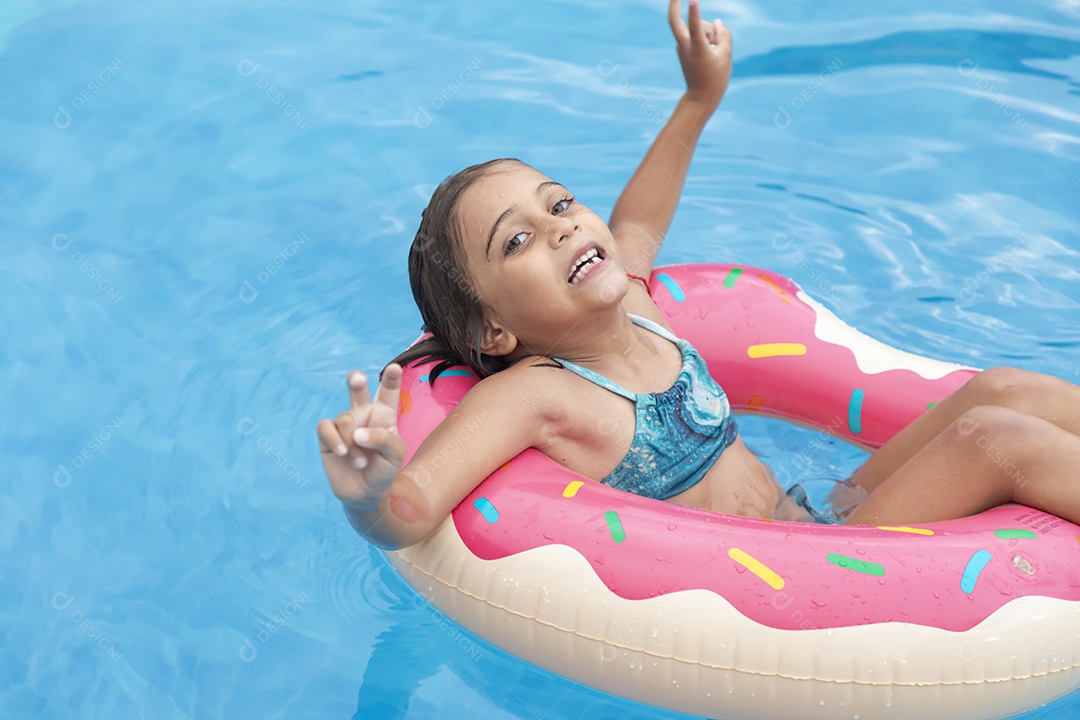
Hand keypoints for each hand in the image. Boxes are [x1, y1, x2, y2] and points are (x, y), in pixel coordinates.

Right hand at [317, 364, 406, 508]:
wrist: (366, 493)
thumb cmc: (384, 469)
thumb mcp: (395, 455)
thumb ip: (382, 439)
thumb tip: (357, 433)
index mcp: (384, 415)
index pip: (388, 393)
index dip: (390, 380)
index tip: (395, 368)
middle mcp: (363, 415)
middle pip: (358, 391)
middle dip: (356, 382)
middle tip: (357, 378)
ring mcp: (344, 424)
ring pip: (344, 420)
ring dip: (353, 444)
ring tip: (361, 463)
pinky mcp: (327, 436)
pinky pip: (325, 428)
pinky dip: (334, 440)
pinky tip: (343, 453)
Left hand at [668, 0, 731, 111]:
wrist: (701, 98)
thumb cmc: (716, 77)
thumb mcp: (726, 55)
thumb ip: (723, 34)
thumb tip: (715, 22)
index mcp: (697, 49)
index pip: (694, 27)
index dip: (694, 11)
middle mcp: (685, 46)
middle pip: (675, 21)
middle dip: (674, 4)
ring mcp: (681, 47)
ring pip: (696, 26)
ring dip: (708, 31)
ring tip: (715, 51)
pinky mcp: (683, 48)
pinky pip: (696, 33)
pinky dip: (705, 36)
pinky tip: (710, 51)